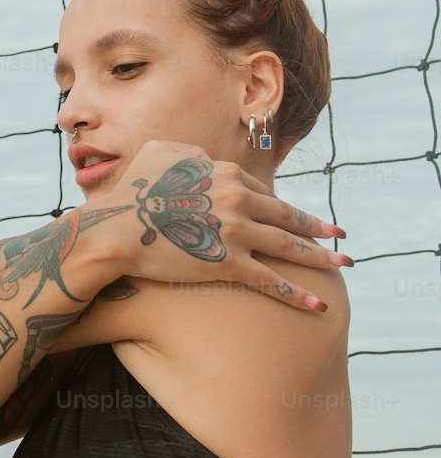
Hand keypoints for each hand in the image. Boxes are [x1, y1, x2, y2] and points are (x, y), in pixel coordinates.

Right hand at [79, 139, 350, 312]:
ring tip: (341, 264)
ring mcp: (236, 233)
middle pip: (287, 216)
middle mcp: (238, 200)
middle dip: (318, 226)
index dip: (279, 207)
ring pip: (288, 246)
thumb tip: (205, 159)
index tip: (294, 217)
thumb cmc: (132, 192)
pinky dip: (298, 293)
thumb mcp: (160, 154)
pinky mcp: (228, 264)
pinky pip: (271, 281)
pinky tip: (318, 303)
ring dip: (319, 256)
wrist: (116, 230)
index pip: (263, 192)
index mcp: (226, 173)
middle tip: (338, 234)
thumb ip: (190, 153)